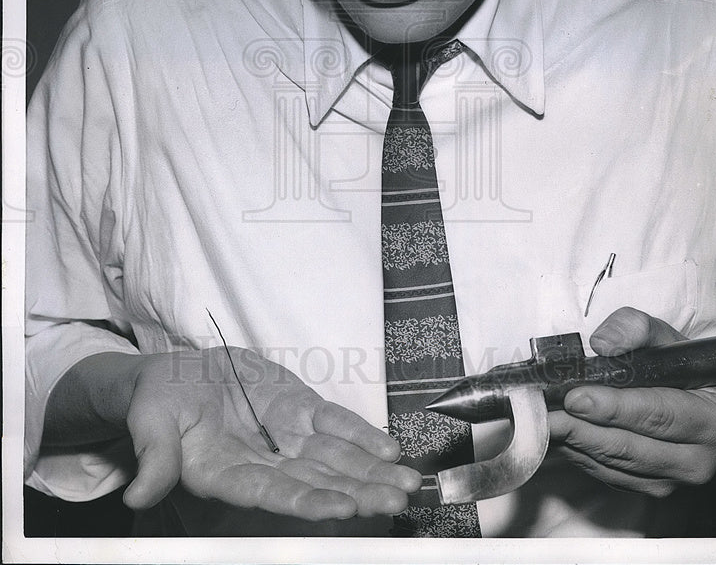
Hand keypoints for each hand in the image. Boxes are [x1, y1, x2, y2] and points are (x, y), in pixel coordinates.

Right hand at [122, 346, 419, 519]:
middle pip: (315, 483)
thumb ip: (154, 455)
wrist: (176, 376)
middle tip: (396, 501)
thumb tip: (138, 492)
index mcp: (225, 473)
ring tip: (407, 484)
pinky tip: (390, 450)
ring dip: (372, 472)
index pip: (270, 493)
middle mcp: (263, 462)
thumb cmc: (158, 403)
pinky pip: (336, 424)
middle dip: (358, 493)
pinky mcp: (298, 409)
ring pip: (335, 459)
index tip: (340, 509)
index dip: (305, 501)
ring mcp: (285, 437)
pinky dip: (363, 437)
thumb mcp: (148, 421)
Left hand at [548, 307, 715, 496]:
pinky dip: (578, 452)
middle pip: (630, 446)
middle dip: (582, 428)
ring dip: (573, 441)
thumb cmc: (683, 371)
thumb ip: (636, 329)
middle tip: (546, 413)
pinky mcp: (648, 489)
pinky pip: (606, 473)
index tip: (577, 398)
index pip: (658, 414)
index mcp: (715, 421)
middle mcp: (698, 461)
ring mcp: (673, 481)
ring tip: (542, 420)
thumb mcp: (667, 339)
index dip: (614, 408)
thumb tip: (603, 344)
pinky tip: (558, 433)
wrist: (702, 408)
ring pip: (613, 463)